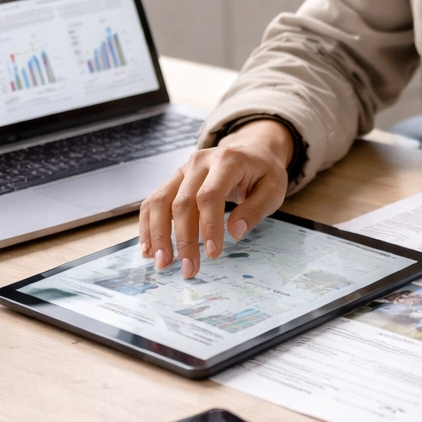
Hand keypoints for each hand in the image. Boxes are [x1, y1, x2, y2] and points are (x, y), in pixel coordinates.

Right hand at [138, 118, 293, 278]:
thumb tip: (235, 233)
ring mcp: (183, 169)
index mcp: (227, 161)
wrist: (252, 152)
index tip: (213, 254)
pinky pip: (153, 201)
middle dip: (184, 239)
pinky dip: (148, 225)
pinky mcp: (174, 179)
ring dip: (159, 235)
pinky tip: (149, 248)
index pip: (210, 195)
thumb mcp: (273, 189)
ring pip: (160, 202)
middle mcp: (200, 162)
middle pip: (182, 202)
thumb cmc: (263, 173)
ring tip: (162, 262)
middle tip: (189, 269)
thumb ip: (255, 210)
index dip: (209, 226)